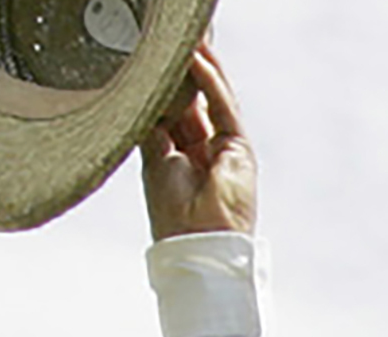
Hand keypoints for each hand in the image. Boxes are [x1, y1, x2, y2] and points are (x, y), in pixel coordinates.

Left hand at [143, 43, 255, 238]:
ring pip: (212, 98)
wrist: (197, 244)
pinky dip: (210, 82)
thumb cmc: (172, 215)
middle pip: (195, 100)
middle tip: (173, 41)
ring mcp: (225, 148)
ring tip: (186, 39)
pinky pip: (223, 107)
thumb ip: (155, 125)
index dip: (166, 85)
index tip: (155, 59)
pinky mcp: (239, 148)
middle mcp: (206, 150)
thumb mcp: (155, 160)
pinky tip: (197, 60)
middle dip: (184, 70)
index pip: (175, 111)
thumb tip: (148, 92)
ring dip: (201, 67)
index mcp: (183, 157)